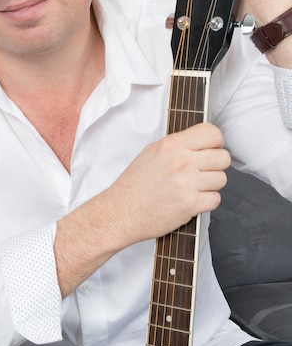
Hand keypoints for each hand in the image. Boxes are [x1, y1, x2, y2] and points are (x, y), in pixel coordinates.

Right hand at [107, 122, 229, 245]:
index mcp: (172, 145)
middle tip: (202, 172)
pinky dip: (206, 202)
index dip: (216, 142)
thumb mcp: (152, 152)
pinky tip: (191, 200)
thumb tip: (200, 143)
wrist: (122, 211)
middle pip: (223, 157)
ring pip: (222, 179)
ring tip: (193, 188)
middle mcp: (181, 161)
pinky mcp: (190, 204)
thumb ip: (178, 145)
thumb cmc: (135, 184)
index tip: (211, 150)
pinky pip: (216, 199)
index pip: (212, 133)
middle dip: (216, 166)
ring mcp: (186, 183)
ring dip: (211, 185)